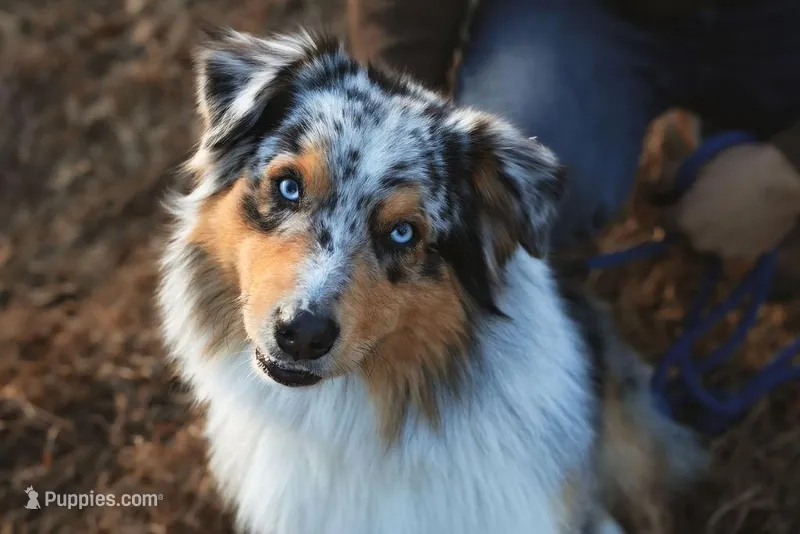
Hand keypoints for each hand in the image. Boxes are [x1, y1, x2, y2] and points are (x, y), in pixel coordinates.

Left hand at [666, 143, 799, 259]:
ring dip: (711, 232)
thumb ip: (667, 178)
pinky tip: (744, 219)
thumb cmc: (740, 166)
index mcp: (684, 221)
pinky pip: (733, 247)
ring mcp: (726, 252)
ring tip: (726, 212)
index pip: (662, 222)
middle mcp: (700, 243)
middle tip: (703, 203)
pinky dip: (733, 237)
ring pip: (710, 243)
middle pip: (685, 235)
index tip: (675, 199)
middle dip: (689, 222)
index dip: (667, 209)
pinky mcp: (751, 254)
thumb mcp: (697, 162)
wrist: (790, 180)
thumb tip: (649, 190)